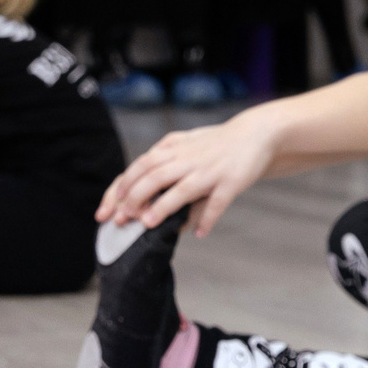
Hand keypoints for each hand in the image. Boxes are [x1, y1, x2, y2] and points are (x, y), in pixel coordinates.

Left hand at [97, 117, 277, 237]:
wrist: (255, 134)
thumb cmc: (217, 144)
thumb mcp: (185, 143)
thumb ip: (163, 158)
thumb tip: (143, 181)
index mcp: (175, 150)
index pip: (141, 166)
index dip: (124, 187)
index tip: (111, 206)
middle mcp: (189, 159)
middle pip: (154, 177)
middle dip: (135, 198)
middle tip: (125, 219)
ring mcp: (210, 171)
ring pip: (181, 190)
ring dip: (163, 208)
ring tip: (148, 224)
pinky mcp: (231, 182)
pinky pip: (216, 203)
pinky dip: (206, 219)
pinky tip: (199, 233)